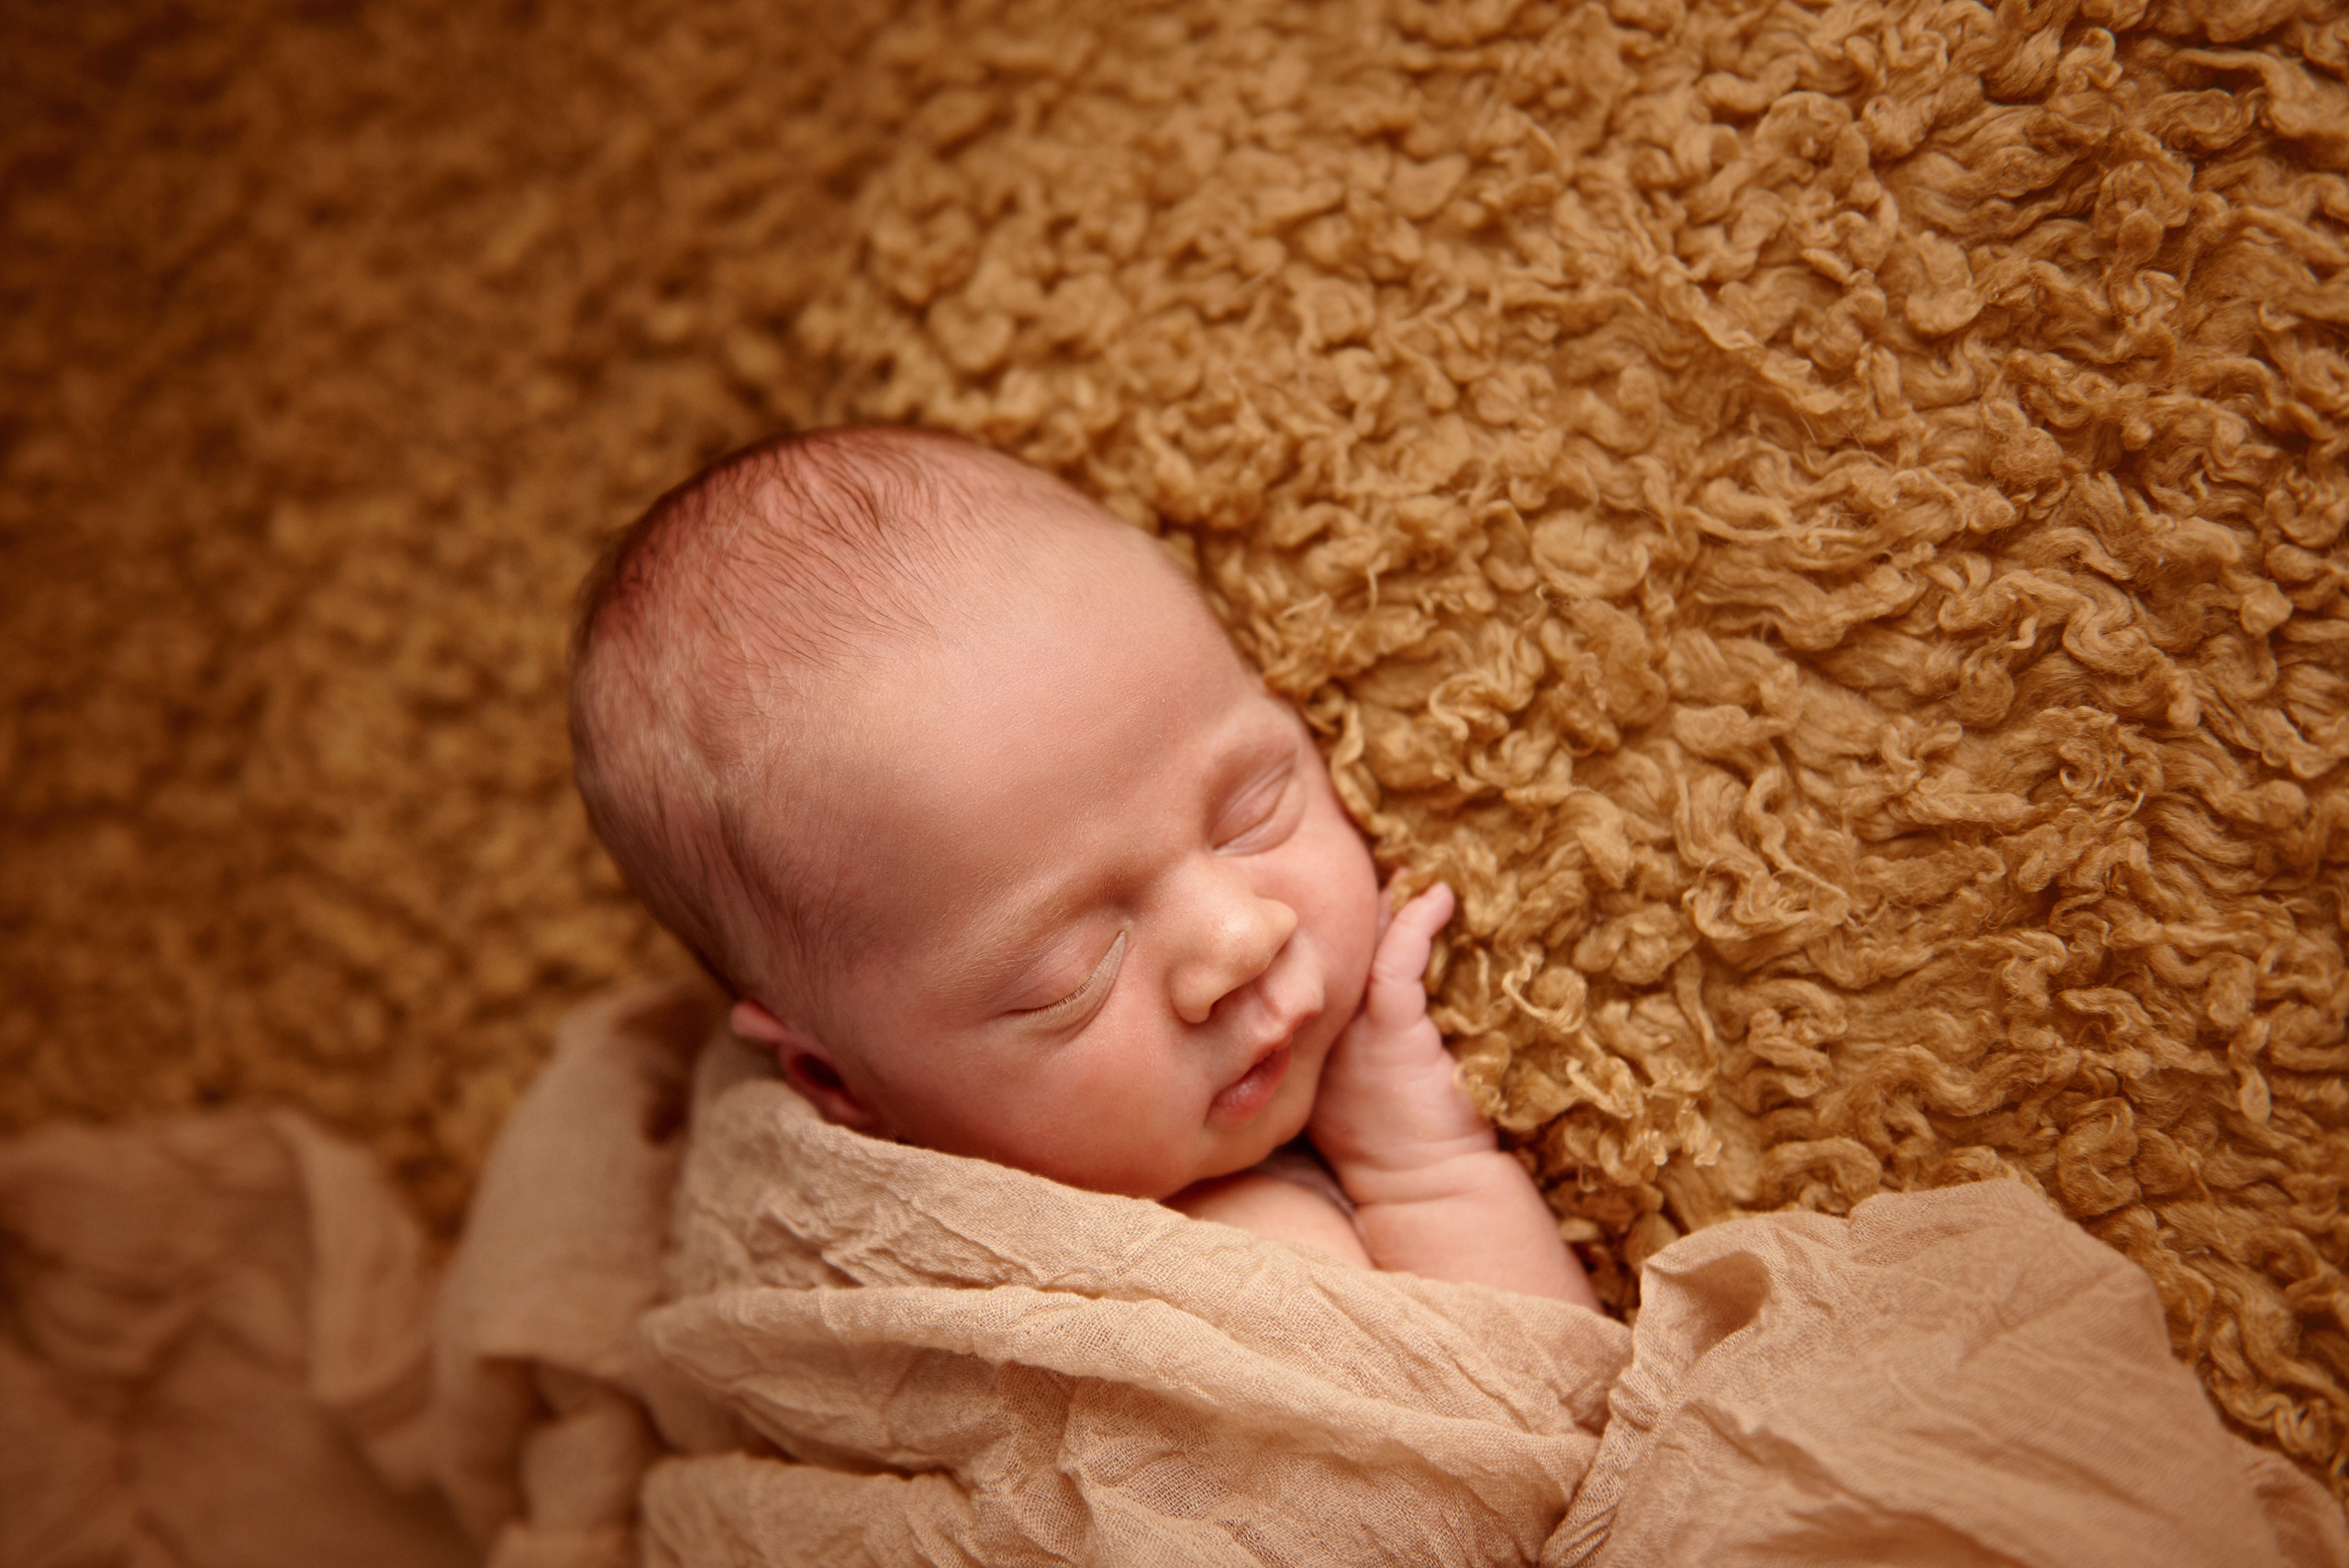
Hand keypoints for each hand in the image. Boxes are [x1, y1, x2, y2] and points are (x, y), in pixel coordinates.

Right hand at [1309, 880, 1496, 1178]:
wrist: (1425, 1189)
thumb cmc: (1409, 1144)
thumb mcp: (1375, 1081)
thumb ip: (1366, 1033)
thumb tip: (1389, 989)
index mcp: (1313, 1036)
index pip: (1316, 964)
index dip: (1332, 922)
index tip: (1351, 882)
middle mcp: (1322, 1027)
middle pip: (1331, 946)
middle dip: (1350, 899)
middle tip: (1378, 853)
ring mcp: (1352, 1028)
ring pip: (1359, 946)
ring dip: (1385, 899)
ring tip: (1411, 861)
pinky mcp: (1389, 1031)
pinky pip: (1398, 960)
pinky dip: (1417, 922)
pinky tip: (1440, 895)